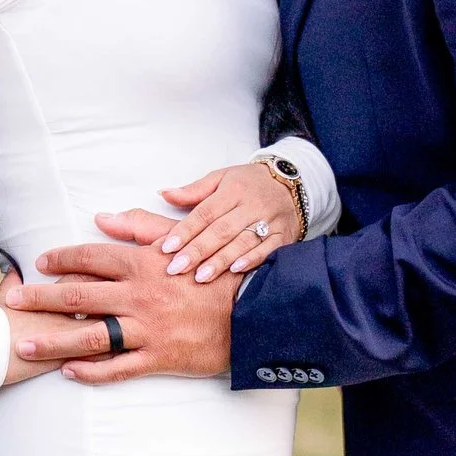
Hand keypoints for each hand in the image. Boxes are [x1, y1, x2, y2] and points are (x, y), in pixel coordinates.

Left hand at [0, 225, 236, 379]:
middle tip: (11, 303)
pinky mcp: (159, 358)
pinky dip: (91, 371)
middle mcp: (138, 296)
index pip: (90, 257)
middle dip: (40, 299)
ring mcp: (147, 329)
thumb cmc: (216, 273)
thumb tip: (102, 218)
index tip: (38, 263)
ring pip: (89, 336)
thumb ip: (140, 228)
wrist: (254, 311)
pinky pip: (118, 368)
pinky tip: (67, 371)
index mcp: (143, 264)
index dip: (60, 258)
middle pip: (78, 295)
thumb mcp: (180, 243)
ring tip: (24, 345)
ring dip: (52, 341)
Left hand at [153, 159, 299, 284]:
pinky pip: (268, 249)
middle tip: (176, 268)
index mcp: (233, 190)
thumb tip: (164, 194)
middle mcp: (251, 205)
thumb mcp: (222, 178)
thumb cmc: (250, 183)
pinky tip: (234, 271)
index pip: (205, 212)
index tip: (166, 247)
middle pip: (221, 230)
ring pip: (242, 242)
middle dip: (198, 250)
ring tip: (200, 276)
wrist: (292, 183)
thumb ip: (194, 190)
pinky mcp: (284, 235)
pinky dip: (252, 260)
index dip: (185, 230)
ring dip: (220, 260)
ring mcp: (270, 221)